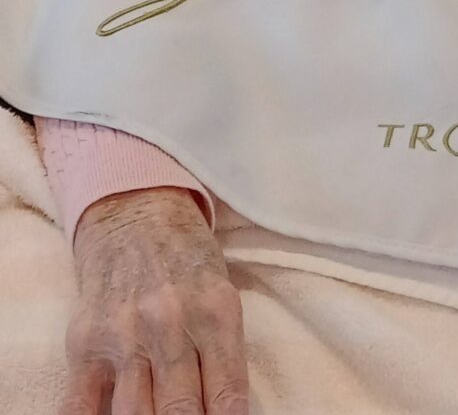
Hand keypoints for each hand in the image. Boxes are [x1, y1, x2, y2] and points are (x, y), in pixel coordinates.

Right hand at [59, 187, 248, 414]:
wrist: (137, 213)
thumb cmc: (188, 260)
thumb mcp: (221, 295)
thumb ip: (223, 352)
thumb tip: (226, 412)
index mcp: (215, 311)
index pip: (227, 395)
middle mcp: (170, 322)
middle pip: (181, 411)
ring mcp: (124, 333)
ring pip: (135, 414)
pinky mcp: (86, 341)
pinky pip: (80, 405)